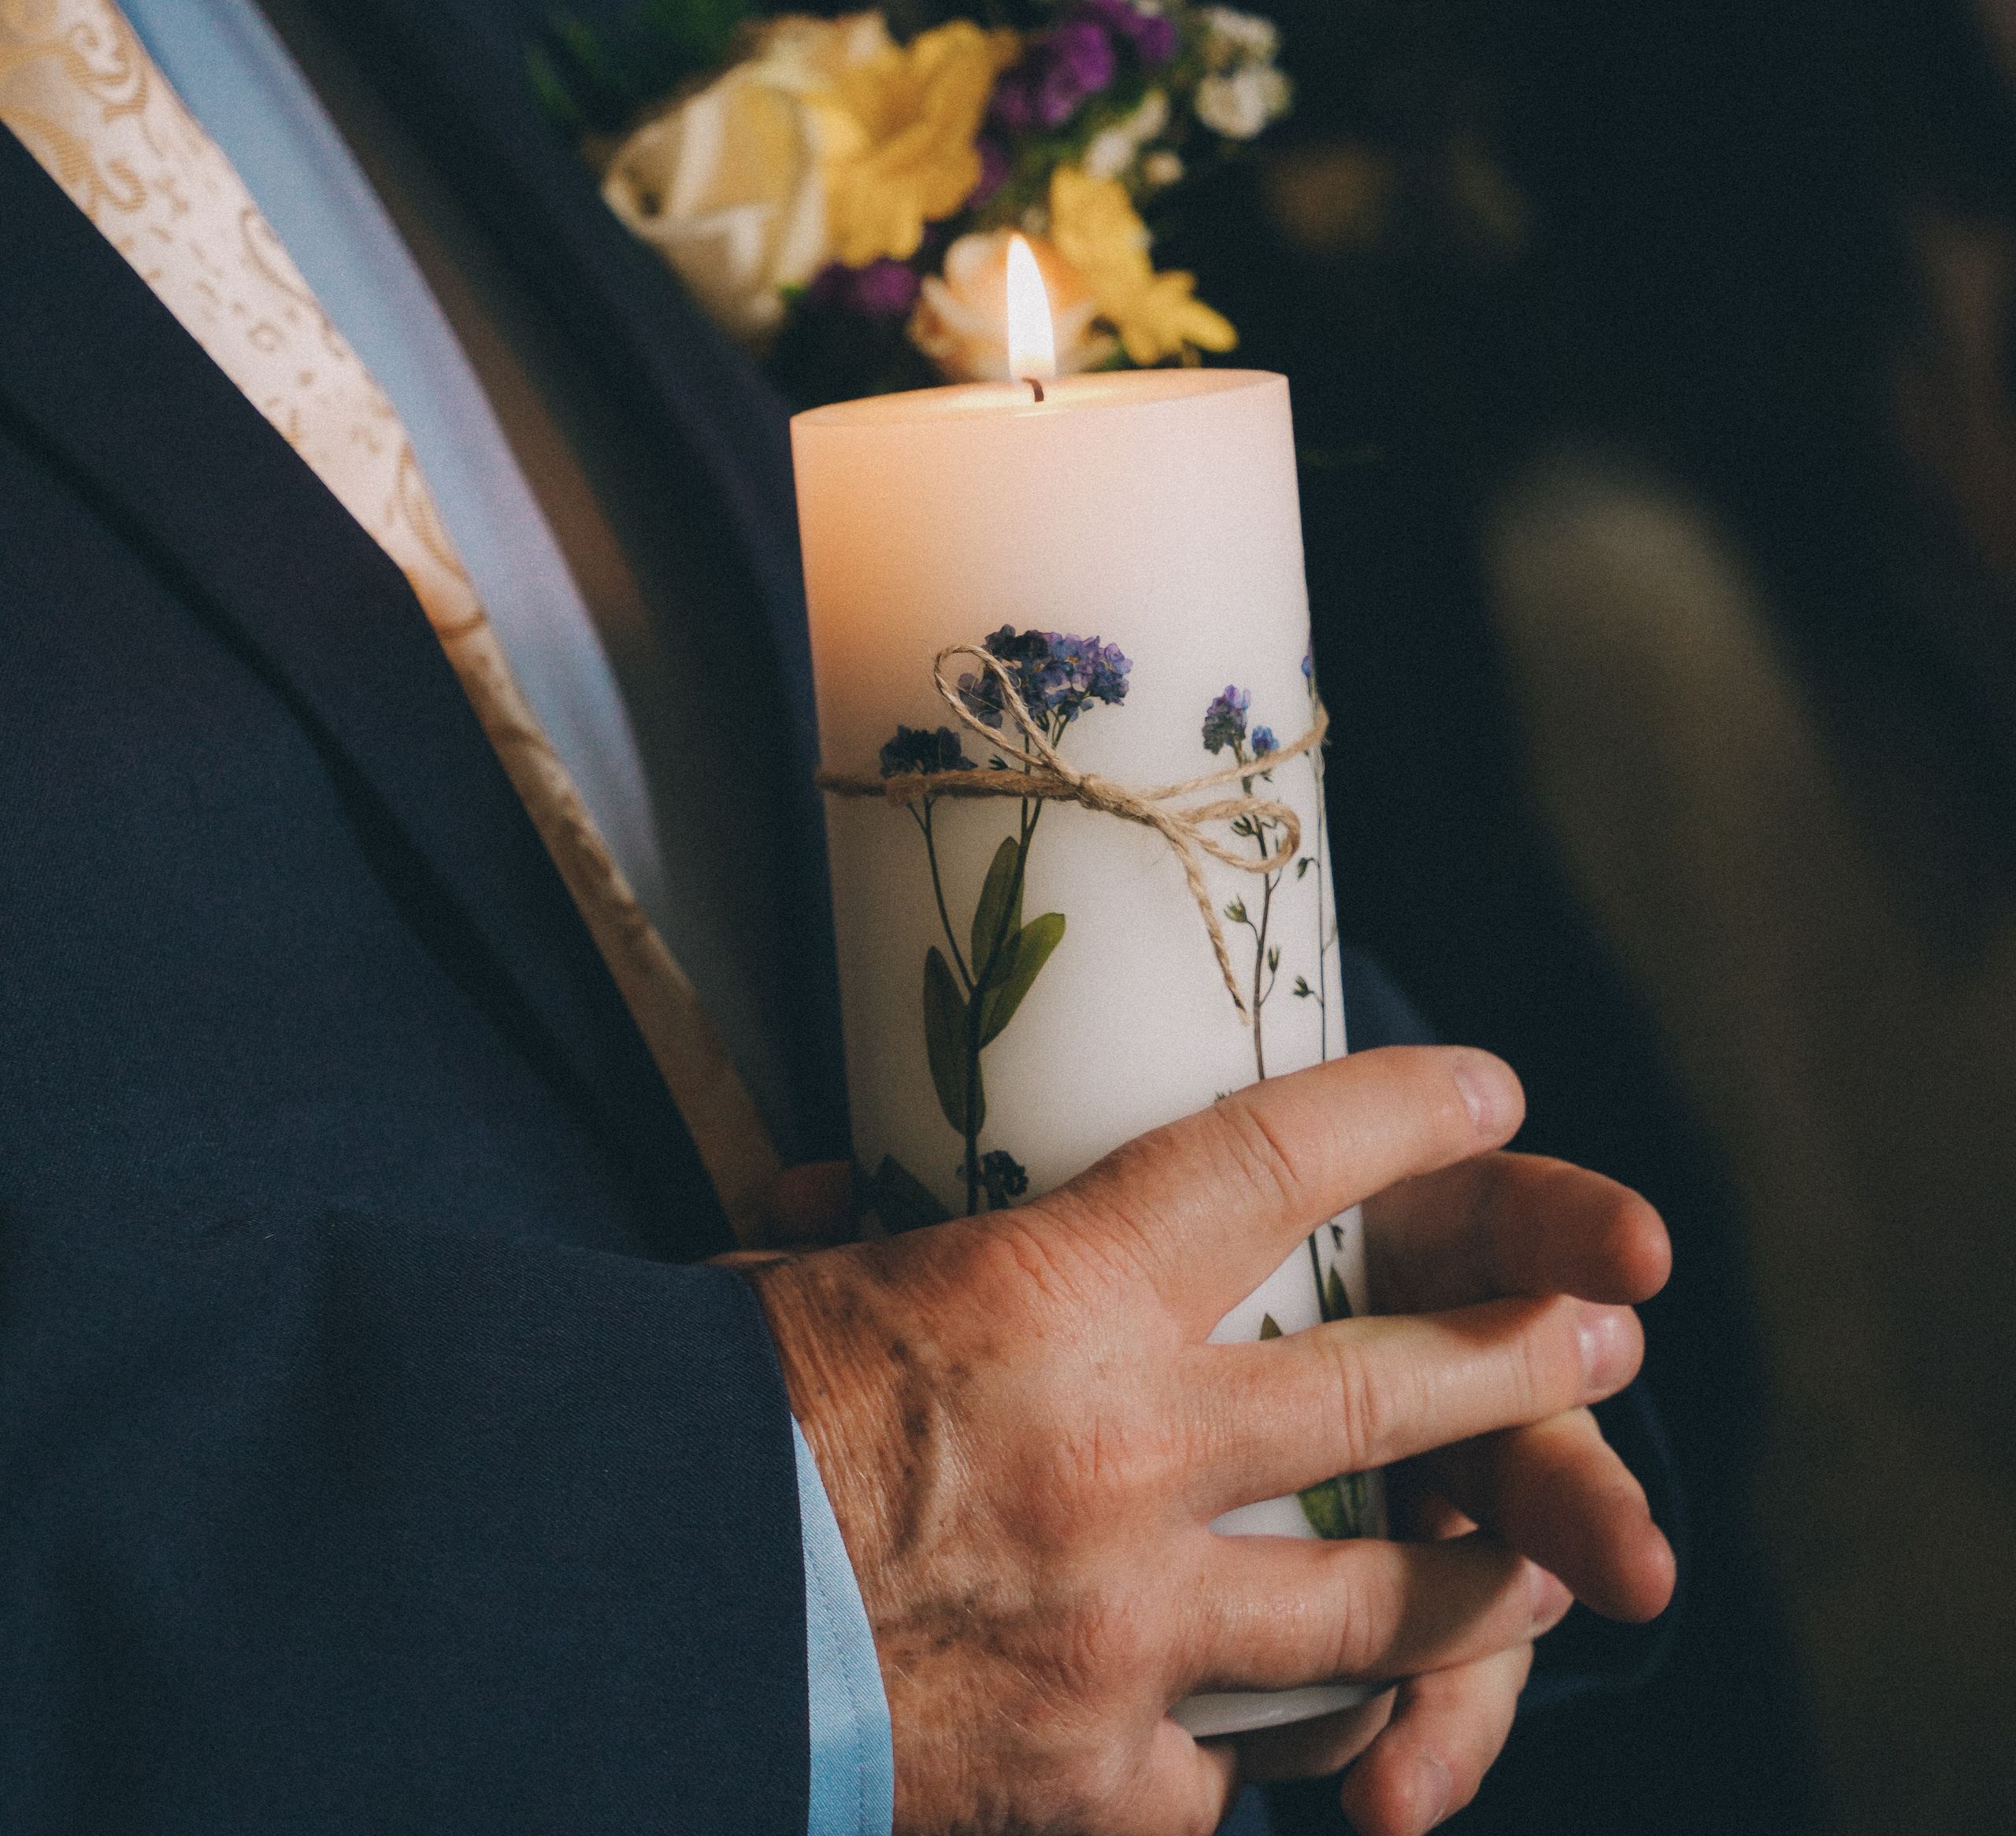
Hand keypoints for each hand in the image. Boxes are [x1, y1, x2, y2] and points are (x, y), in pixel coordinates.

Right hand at [738, 1046, 1665, 1835]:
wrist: (629, 1626)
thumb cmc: (703, 1421)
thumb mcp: (800, 1286)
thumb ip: (871, 1234)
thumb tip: (835, 1168)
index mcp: (1052, 1297)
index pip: (1273, 1162)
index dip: (1405, 1114)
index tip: (1491, 1090)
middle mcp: (1126, 1452)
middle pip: (1390, 1390)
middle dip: (1522, 1355)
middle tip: (1608, 1335)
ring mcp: (1131, 1631)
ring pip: (1375, 1613)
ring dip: (1475, 1587)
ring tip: (1538, 1572)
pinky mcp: (1100, 1782)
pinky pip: (1237, 1773)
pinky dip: (1263, 1751)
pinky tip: (1301, 1750)